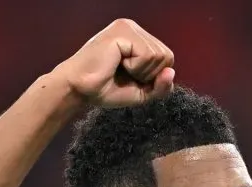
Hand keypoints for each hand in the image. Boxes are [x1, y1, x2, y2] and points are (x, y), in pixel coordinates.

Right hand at [54, 19, 174, 107]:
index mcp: (138, 38)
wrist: (79, 90)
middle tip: (125, 74)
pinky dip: (135, 68)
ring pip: (159, 56)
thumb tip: (172, 72)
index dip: (154, 77)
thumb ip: (161, 87)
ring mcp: (128, 28)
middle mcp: (134, 28)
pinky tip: (117, 63)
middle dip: (149, 75)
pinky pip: (147, 55)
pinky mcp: (123, 32)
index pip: (167, 58)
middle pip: (167, 56)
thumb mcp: (141, 92)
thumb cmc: (105, 89)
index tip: (131, 78)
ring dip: (141, 72)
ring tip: (120, 69)